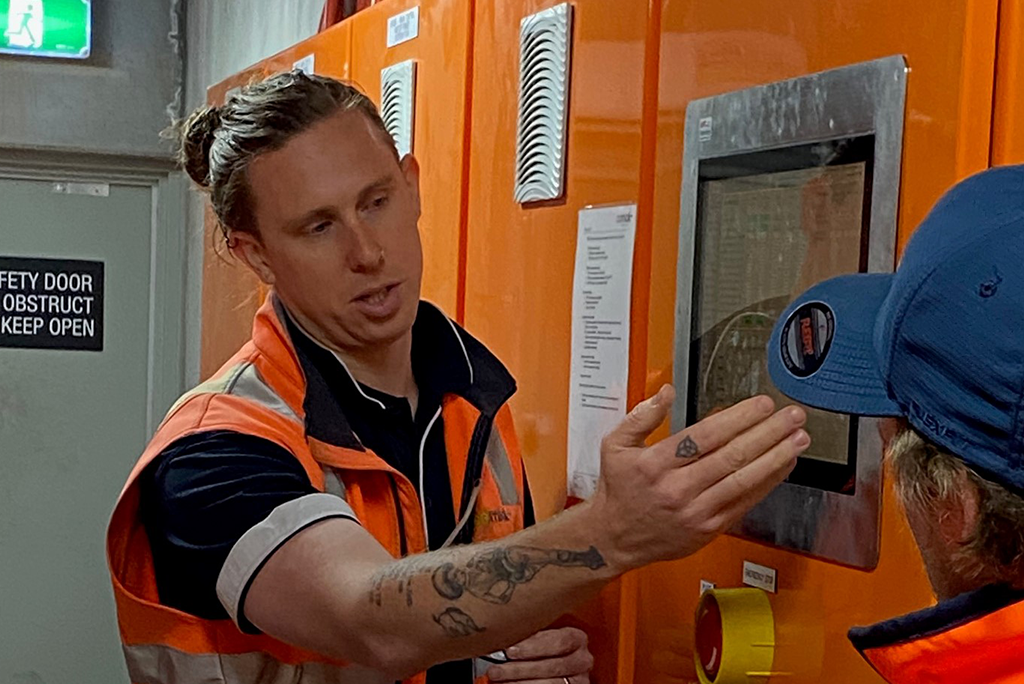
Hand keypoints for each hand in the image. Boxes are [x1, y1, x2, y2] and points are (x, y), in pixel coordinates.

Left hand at [486, 627, 591, 682]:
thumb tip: (504, 634)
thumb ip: (531, 634)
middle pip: (552, 666)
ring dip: (520, 683)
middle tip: (496, 670)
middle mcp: (582, 660)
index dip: (534, 646)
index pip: (560, 641)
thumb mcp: (541, 636)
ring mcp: (579, 680)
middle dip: (520, 669)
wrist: (551, 663)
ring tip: (499, 680)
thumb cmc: (543, 646)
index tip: (510, 651)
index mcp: (577, 639)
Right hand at [590, 385, 807, 571]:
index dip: (738, 418)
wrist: (613, 539)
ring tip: (798, 439)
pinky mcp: (708, 529)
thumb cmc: (618, 490)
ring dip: (775, 458)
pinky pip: (744, 503)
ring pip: (743, 480)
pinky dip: (767, 483)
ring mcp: (696, 511)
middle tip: (792, 417)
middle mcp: (677, 488)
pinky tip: (783, 466)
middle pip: (731, 456)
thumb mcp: (614, 445)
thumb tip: (666, 392)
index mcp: (655, 464)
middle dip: (767, 433)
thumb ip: (641, 416)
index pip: (705, 436)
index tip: (762, 404)